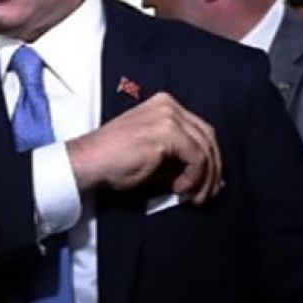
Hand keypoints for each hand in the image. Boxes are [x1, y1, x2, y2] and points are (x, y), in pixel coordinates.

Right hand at [67, 92, 222, 203]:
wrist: (88, 162)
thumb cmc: (113, 162)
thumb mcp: (154, 158)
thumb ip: (179, 163)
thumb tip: (206, 179)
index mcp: (165, 106)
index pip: (200, 130)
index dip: (210, 159)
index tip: (208, 183)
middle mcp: (169, 105)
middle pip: (208, 137)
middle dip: (213, 169)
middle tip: (208, 193)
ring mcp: (168, 115)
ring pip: (205, 148)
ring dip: (206, 177)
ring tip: (196, 197)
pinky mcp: (167, 131)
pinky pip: (196, 157)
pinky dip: (195, 176)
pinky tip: (181, 188)